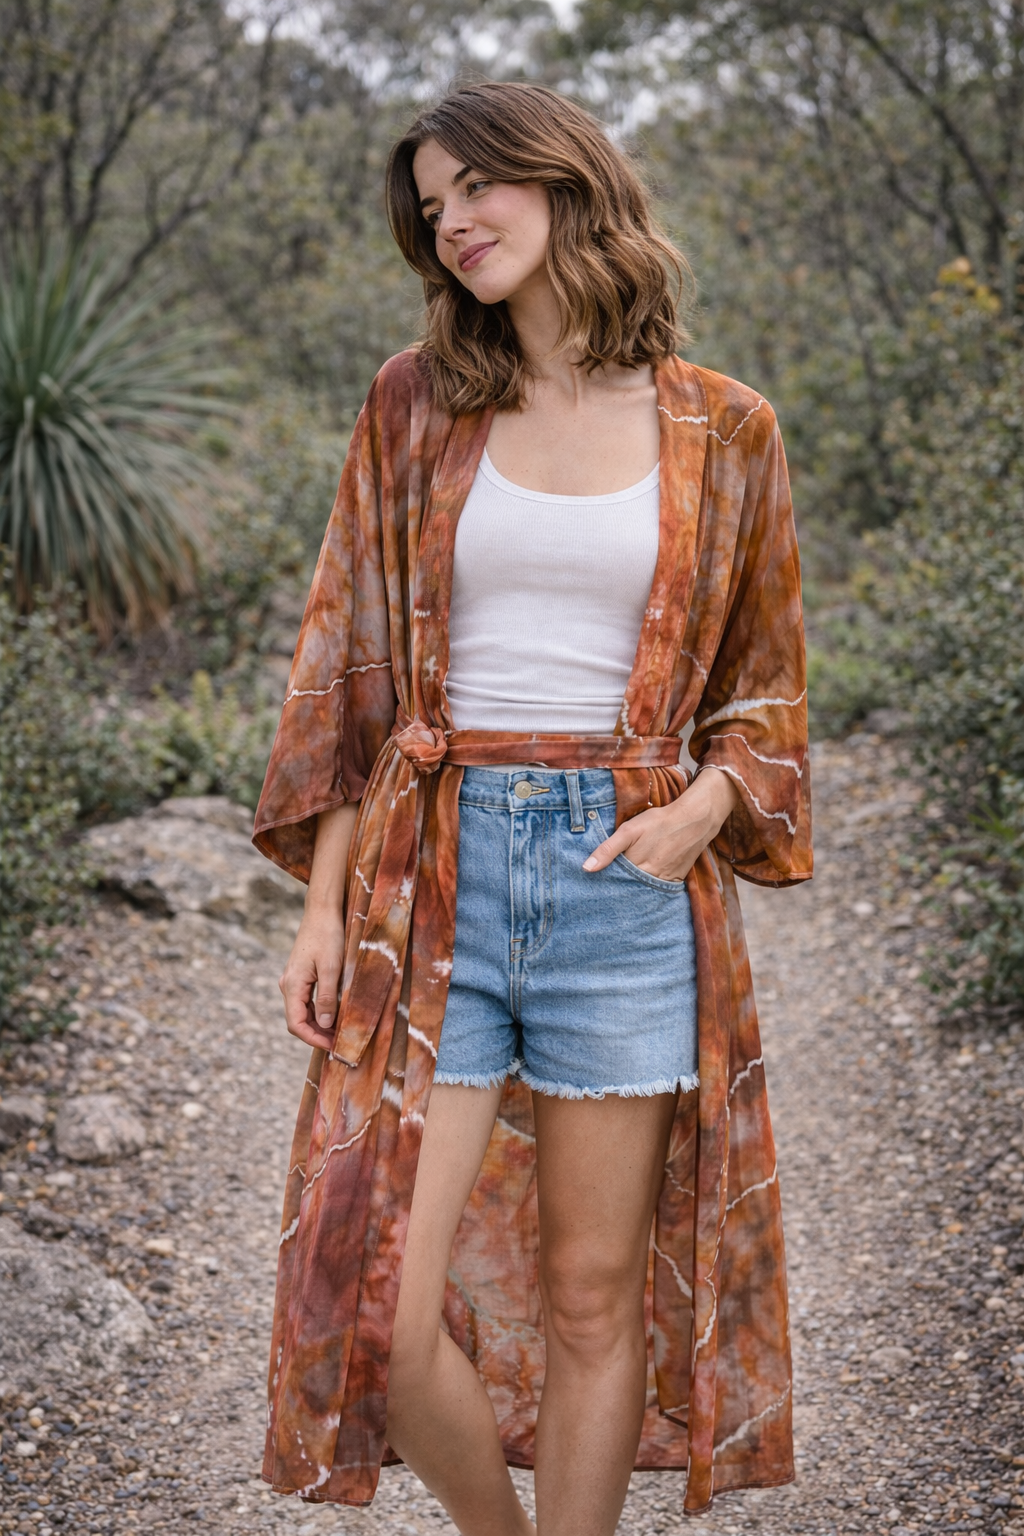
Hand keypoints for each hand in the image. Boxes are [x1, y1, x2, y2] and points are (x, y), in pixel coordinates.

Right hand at [279, 909, 345, 1049]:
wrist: (322, 911)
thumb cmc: (328, 936)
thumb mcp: (332, 968)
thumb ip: (327, 997)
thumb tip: (323, 1025)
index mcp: (292, 985)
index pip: (296, 1024)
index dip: (313, 1039)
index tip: (332, 1047)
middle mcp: (288, 985)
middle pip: (298, 1020)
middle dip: (317, 1035)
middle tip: (340, 1043)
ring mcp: (293, 980)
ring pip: (302, 1012)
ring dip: (319, 1024)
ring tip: (340, 1032)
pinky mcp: (301, 976)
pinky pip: (306, 1001)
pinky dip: (319, 1011)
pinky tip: (335, 1015)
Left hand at [582, 768, 738, 882]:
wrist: (694, 820)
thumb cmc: (659, 822)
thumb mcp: (629, 830)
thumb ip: (607, 850)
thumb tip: (586, 868)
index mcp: (636, 867)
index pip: (614, 882)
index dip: (606, 882)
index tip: (596, 883)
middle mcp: (650, 878)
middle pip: (629, 888)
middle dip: (619, 887)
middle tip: (608, 886)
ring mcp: (665, 880)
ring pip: (644, 890)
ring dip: (635, 888)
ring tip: (626, 883)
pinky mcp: (676, 878)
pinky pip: (660, 888)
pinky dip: (651, 886)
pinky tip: (645, 880)